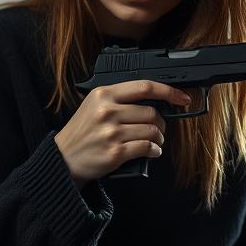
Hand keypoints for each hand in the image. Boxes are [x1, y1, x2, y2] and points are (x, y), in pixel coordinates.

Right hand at [54, 80, 190, 187]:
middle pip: (152, 112)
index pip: (145, 87)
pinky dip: (154, 151)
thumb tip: (155, 100)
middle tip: (159, 128)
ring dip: (159, 138)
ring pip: (152, 131)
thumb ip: (119, 99)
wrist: (63, 158)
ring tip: (155, 141)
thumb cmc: (81, 133)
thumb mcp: (93, 105)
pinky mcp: (115, 152)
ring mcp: (111, 132)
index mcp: (103, 94)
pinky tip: (151, 152)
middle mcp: (107, 111)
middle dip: (162, 123)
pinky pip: (146, 148)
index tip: (182, 97)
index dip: (169, 91)